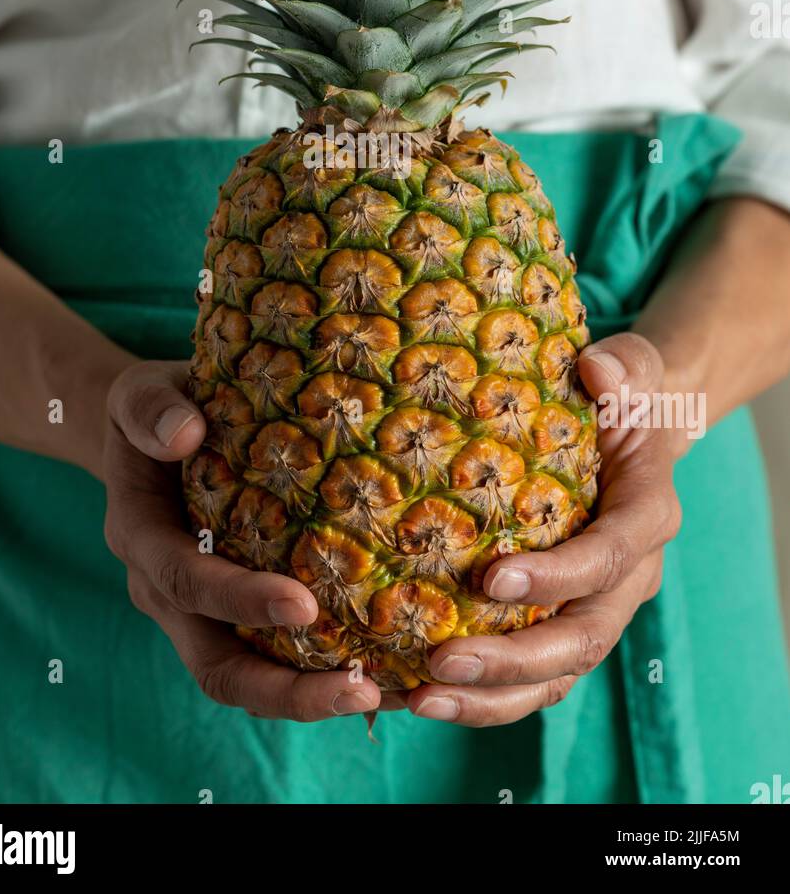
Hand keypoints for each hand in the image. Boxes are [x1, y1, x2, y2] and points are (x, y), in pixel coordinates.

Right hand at [102, 361, 381, 719]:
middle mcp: (166, 591)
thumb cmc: (157, 409)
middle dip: (285, 690)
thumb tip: (185, 433)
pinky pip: (274, 662)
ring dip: (310, 698)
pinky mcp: (236, 616)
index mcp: (141, 537)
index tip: (303, 605)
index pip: (185, 581)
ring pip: (248, 679)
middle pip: (217, 666)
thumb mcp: (138, 392)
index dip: (239, 601)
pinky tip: (389, 680)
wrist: (153, 433)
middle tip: (360, 689)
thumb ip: (151, 408)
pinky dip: (322, 678)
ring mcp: (200, 613)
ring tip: (385, 695)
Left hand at [408, 332, 682, 725]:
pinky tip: (416, 695)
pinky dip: (483, 695)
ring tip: (422, 697)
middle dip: (513, 659)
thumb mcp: (631, 370)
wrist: (632, 433)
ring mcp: (599, 609)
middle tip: (441, 662)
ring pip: (556, 675)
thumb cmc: (621, 396)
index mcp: (648, 516)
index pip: (608, 556)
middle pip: (582, 639)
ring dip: (492, 696)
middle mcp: (631, 576)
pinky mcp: (564, 625)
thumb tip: (596, 368)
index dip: (557, 576)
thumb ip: (623, 368)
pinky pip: (532, 678)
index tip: (491, 578)